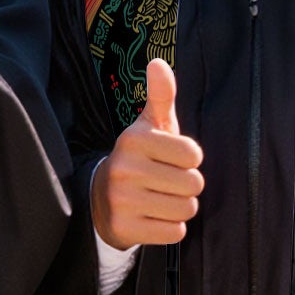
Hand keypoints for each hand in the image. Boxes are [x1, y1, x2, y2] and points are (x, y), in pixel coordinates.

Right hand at [91, 58, 203, 246]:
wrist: (100, 198)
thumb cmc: (139, 158)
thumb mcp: (149, 126)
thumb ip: (160, 96)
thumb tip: (158, 62)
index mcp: (134, 139)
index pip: (194, 155)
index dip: (189, 160)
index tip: (170, 160)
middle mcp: (125, 168)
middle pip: (194, 184)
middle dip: (186, 186)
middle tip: (165, 183)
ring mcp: (122, 200)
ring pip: (186, 209)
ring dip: (180, 207)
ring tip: (160, 199)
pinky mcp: (125, 228)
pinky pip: (174, 232)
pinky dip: (170, 228)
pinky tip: (153, 217)